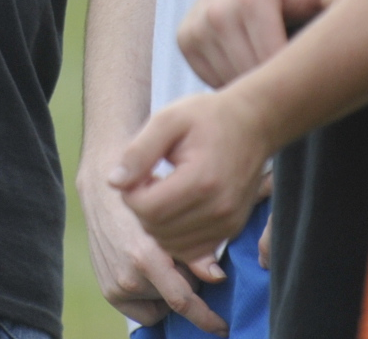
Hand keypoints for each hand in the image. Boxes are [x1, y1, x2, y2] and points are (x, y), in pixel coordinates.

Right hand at [76, 164, 227, 334]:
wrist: (102, 191)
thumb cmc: (142, 198)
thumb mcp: (172, 219)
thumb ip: (194, 253)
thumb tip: (217, 278)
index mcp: (144, 258)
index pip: (182, 300)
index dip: (206, 317)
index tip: (221, 327)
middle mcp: (127, 277)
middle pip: (175, 298)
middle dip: (186, 283)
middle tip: (177, 255)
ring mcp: (114, 286)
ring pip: (159, 302)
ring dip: (166, 287)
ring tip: (157, 257)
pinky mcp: (107, 290)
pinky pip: (140, 307)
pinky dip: (149, 294)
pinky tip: (146, 271)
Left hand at [111, 87, 273, 263]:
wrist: (254, 124)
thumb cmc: (208, 117)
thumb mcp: (168, 120)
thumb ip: (138, 152)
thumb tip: (113, 182)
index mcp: (201, 180)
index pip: (147, 209)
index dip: (130, 194)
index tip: (137, 172)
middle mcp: (218, 209)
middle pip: (156, 229)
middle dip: (141, 207)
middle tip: (149, 178)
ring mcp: (227, 224)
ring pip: (170, 245)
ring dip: (156, 223)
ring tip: (163, 190)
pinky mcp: (231, 230)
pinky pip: (190, 250)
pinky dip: (174, 235)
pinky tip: (176, 206)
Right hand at [178, 0, 348, 87]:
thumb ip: (346, 5)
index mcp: (253, 1)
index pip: (275, 62)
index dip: (295, 82)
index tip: (315, 93)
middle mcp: (217, 14)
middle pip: (251, 78)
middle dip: (275, 91)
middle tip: (297, 98)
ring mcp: (196, 29)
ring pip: (230, 85)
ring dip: (253, 88)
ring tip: (273, 80)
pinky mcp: (185, 41)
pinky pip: (213, 81)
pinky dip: (233, 83)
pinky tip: (249, 67)